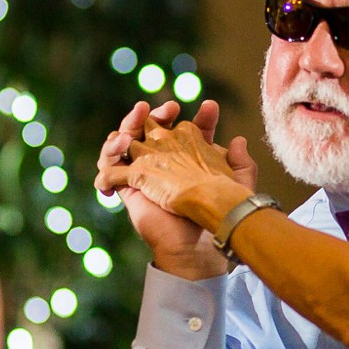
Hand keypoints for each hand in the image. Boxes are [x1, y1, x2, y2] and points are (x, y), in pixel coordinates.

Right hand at [95, 99, 256, 278]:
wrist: (201, 241)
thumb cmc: (219, 215)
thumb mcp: (236, 184)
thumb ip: (240, 162)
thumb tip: (238, 140)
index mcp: (189, 160)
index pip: (189, 131)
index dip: (199, 118)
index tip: (212, 109)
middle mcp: (163, 164)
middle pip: (151, 130)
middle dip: (156, 114)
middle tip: (169, 108)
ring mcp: (143, 175)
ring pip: (125, 141)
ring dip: (129, 123)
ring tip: (140, 113)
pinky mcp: (126, 188)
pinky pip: (108, 167)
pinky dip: (108, 152)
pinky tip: (120, 144)